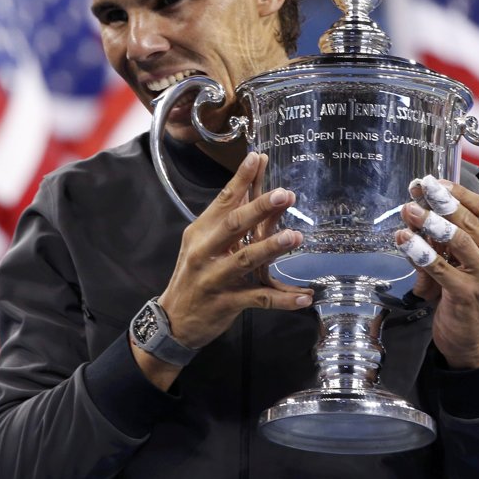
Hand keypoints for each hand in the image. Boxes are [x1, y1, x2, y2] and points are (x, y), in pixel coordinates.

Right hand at [158, 151, 312, 349]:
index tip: (257, 158)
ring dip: (271, 247)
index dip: (240, 179)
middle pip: (233, 225)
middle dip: (259, 208)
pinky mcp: (226, 303)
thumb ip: (228, 221)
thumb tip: (256, 192)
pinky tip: (304, 297)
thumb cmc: (195, 274)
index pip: (222, 200)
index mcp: (201, 231)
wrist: (174, 319)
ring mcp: (215, 278)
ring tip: (295, 237)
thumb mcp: (204, 244)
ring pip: (245, 259)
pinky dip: (283, 299)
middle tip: (285, 194)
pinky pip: (258, 299)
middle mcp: (205, 251)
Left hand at [395, 176, 478, 369]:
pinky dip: (419, 250)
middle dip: (440, 202)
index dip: (459, 193)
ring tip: (408, 210)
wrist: (469, 339)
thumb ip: (445, 234)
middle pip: (470, 222)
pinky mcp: (467, 294)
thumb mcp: (461, 260)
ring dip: (429, 222)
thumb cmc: (463, 291)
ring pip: (457, 240)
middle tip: (419, 188)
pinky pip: (439, 266)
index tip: (436, 182)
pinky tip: (404, 239)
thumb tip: (417, 204)